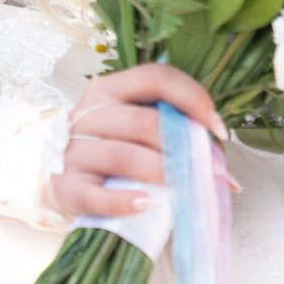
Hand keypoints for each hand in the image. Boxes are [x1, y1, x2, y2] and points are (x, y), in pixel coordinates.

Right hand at [49, 65, 227, 218]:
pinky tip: (147, 205)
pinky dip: (123, 201)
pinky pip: (95, 196)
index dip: (191, 98)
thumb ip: (174, 134)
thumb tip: (225, 173)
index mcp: (111, 89)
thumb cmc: (110, 148)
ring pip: (122, 156)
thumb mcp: (136, 130)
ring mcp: (73, 150)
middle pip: (142, 121)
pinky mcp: (64, 186)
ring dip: (160, 172)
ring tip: (184, 188)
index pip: (155, 78)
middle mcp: (89, 113)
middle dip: (182, 145)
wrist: (58, 173)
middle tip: (207, 169)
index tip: (216, 127)